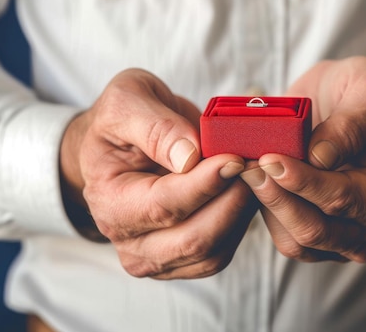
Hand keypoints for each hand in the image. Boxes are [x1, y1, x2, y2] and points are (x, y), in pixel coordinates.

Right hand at [60, 69, 257, 278]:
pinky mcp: (182, 260)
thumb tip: (190, 157)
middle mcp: (129, 241)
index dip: (207, 183)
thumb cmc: (122, 122)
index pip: (164, 206)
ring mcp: (156, 257)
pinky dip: (240, 225)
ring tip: (253, 174)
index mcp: (109, 202)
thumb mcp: (126, 103)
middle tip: (256, 166)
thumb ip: (154, 127)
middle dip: (233, 202)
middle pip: (194, 241)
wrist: (123, 142)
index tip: (236, 159)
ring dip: (242, 214)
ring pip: (213, 253)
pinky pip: (220, 254)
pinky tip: (246, 191)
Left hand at [240, 57, 365, 262]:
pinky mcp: (316, 233)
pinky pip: (285, 236)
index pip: (342, 198)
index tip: (270, 160)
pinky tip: (250, 183)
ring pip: (295, 241)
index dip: (302, 182)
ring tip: (246, 171)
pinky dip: (264, 214)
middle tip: (249, 167)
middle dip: (277, 199)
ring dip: (267, 209)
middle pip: (315, 230)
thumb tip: (319, 157)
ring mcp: (343, 235)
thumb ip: (351, 125)